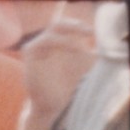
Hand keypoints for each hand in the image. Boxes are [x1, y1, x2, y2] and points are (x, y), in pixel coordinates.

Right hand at [20, 1, 97, 118]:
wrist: (53, 104)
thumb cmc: (68, 86)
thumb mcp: (83, 63)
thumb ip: (87, 49)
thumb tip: (100, 38)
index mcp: (54, 44)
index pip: (64, 26)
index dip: (78, 25)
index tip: (92, 33)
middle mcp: (44, 45)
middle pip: (57, 24)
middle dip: (74, 25)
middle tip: (88, 32)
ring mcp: (35, 49)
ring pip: (51, 31)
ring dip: (69, 36)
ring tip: (80, 48)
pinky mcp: (29, 56)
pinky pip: (44, 40)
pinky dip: (60, 42)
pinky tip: (73, 50)